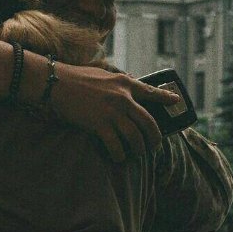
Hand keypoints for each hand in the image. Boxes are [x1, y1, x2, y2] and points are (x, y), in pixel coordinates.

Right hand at [51, 64, 179, 161]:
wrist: (56, 83)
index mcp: (125, 83)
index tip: (176, 102)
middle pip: (148, 122)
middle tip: (153, 145)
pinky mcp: (99, 124)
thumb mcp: (103, 74)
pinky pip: (116, 145)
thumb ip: (119, 79)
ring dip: (138, 149)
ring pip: (135, 137)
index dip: (166, 98)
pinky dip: (120, 154)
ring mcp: (112, 112)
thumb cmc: (77, 77)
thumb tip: (132, 80)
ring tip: (137, 153)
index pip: (151, 92)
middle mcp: (123, 98)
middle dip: (154, 138)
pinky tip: (119, 157)